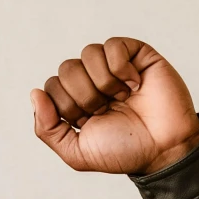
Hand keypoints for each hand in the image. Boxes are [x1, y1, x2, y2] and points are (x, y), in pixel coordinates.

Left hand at [31, 38, 198, 176]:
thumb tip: (35, 93)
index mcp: (75, 102)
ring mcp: (113, 66)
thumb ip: (47, 129)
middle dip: (84, 96)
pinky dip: (120, 67)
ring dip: (103, 82)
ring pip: (87, 54)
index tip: (89, 122)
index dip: (67, 106)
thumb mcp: (77, 152)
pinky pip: (112, 45)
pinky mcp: (135, 54)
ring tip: (123, 98)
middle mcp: (92, 81)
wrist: (163, 149)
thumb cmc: (124, 152)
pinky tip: (134, 84)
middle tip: (106, 110)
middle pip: (66, 69)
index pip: (51, 86)